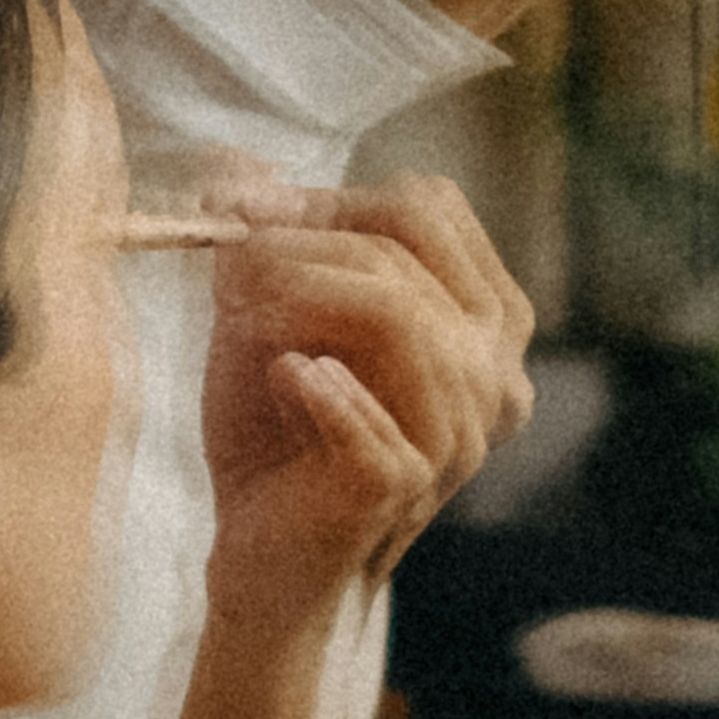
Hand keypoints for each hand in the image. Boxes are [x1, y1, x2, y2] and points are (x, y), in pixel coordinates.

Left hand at [196, 172, 535, 654]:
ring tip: (236, 312)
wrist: (261, 552)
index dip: (333, 198)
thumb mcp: (264, 323)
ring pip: (396, 319)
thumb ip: (261, 250)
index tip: (244, 210)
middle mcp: (492, 370)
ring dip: (300, 300)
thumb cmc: (273, 432)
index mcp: (479, 317)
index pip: (429, 212)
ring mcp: (458, 431)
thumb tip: (232, 166)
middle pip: (407, 255)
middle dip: (304, 242)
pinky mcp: (407, 484)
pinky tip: (285, 378)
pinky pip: (367, 413)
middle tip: (226, 254)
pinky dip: (320, 387)